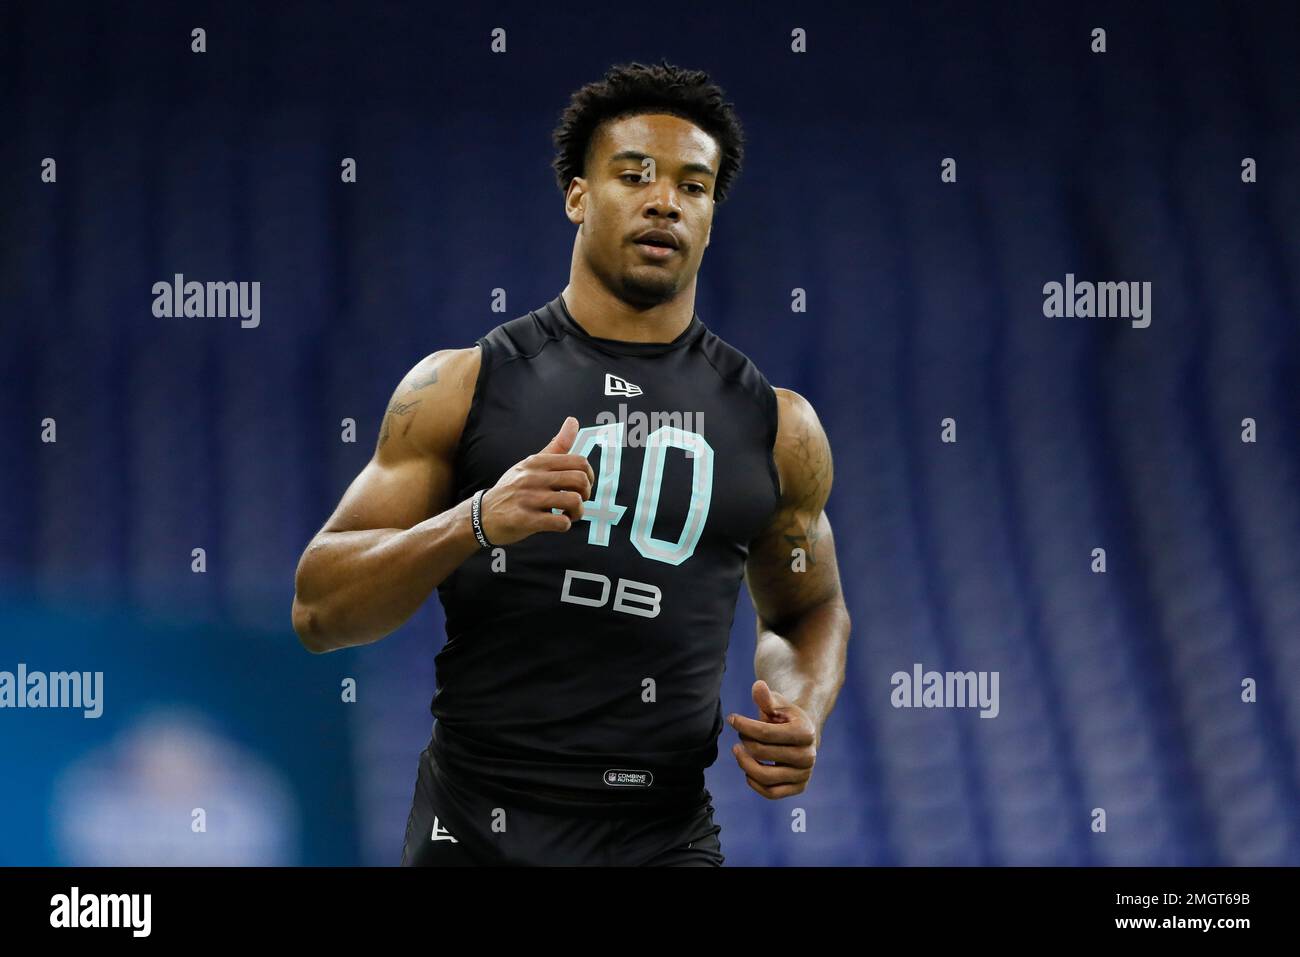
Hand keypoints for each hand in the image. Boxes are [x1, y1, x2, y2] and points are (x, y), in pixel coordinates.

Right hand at [478, 416, 594, 545]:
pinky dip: (564, 524)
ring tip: (569, 514)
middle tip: (578, 501)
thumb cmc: (512, 488)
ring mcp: (528, 498)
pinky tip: (558, 523)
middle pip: (580, 480)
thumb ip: (555, 446)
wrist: (482, 514)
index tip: (584, 486)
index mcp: (537, 462)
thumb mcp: (530, 464)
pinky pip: (559, 522)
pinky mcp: (525, 520)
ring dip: (578, 512)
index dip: (589, 476)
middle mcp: (533, 477)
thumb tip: (573, 420)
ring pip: (573, 501)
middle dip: (586, 494)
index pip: (579, 462)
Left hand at [728, 680, 817, 798]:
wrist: (803, 736)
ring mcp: (804, 774)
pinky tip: (747, 770)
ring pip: (765, 776)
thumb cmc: (786, 717)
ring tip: (738, 751)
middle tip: (740, 735)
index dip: (743, 725)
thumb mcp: (778, 704)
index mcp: (805, 732)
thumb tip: (758, 685)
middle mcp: (808, 756)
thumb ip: (767, 698)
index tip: (731, 718)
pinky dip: (755, 783)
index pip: (765, 732)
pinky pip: (771, 793)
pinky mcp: (799, 788)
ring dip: (744, 764)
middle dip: (745, 741)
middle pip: (762, 752)